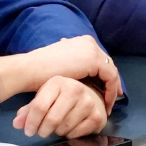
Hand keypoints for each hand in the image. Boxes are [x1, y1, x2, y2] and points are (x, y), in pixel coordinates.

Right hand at [0, 35, 120, 108]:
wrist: (32, 69)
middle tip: (113, 97)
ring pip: (111, 71)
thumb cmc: (41, 71)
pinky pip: (110, 77)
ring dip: (112, 88)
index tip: (105, 90)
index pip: (99, 60)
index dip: (104, 76)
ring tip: (110, 103)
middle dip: (112, 82)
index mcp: (81, 42)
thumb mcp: (61, 64)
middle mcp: (88, 42)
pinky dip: (110, 91)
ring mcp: (92, 50)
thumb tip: (76, 70)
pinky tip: (106, 103)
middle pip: (107, 64)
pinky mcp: (93, 60)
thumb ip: (72, 65)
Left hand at [13, 76, 108, 138]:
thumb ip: (29, 110)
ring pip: (63, 128)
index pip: (39, 106)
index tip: (28, 130)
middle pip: (52, 119)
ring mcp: (87, 102)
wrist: (90, 94)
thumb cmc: (63, 96)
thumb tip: (17, 123)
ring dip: (57, 132)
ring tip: (57, 126)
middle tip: (41, 131)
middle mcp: (74, 89)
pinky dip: (69, 135)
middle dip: (43, 130)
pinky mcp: (97, 116)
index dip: (31, 122)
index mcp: (58, 82)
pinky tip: (69, 127)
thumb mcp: (44, 97)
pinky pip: (76, 134)